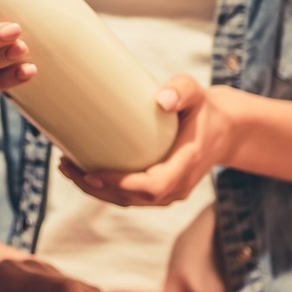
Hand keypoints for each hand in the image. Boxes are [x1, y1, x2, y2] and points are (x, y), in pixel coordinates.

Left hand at [59, 75, 238, 206]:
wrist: (225, 129)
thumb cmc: (204, 108)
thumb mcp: (197, 93)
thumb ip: (181, 90)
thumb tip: (161, 98)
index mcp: (187, 163)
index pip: (152, 186)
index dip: (121, 184)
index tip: (92, 172)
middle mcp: (179, 185)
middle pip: (133, 197)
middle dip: (97, 187)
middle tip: (67, 165)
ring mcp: (171, 191)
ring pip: (129, 201)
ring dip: (96, 190)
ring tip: (67, 168)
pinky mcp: (161, 190)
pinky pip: (131, 197)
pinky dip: (106, 189)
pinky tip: (83, 174)